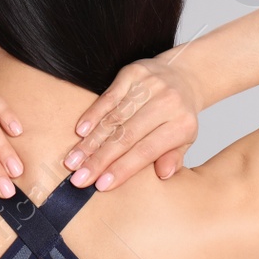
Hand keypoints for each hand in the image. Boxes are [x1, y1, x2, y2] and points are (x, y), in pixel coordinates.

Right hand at [65, 50, 202, 189]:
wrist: (184, 74)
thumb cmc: (179, 115)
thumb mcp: (185, 140)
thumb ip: (173, 158)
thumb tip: (164, 174)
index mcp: (182, 125)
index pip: (146, 151)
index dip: (122, 168)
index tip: (101, 185)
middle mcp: (167, 103)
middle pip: (126, 136)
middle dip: (99, 160)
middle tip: (79, 179)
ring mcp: (149, 86)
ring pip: (114, 118)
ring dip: (90, 142)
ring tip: (73, 161)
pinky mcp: (133, 73)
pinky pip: (108, 97)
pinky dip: (92, 115)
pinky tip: (79, 132)